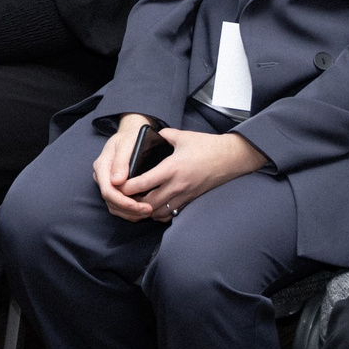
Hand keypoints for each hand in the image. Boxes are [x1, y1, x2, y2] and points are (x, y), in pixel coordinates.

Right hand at [94, 116, 162, 220]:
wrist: (130, 134)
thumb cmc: (130, 137)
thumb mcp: (126, 143)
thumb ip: (121, 160)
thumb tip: (116, 181)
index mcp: (102, 166)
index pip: (108, 190)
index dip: (122, 201)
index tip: (138, 206)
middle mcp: (101, 177)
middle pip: (110, 201)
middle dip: (128, 210)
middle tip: (148, 210)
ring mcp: (107, 183)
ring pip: (114, 206)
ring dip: (130, 213)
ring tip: (148, 211)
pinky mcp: (114, 188)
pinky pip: (118, 205)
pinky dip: (130, 211)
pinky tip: (143, 210)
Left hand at [124, 130, 265, 221]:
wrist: (230, 158)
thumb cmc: (206, 146)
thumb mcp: (183, 136)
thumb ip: (164, 135)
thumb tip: (152, 135)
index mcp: (172, 168)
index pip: (145, 182)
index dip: (129, 187)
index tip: (118, 186)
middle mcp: (177, 185)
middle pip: (149, 203)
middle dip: (134, 203)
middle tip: (123, 198)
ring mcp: (185, 195)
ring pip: (160, 212)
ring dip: (146, 211)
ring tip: (135, 205)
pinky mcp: (191, 200)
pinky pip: (172, 213)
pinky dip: (160, 214)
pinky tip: (153, 208)